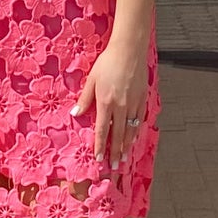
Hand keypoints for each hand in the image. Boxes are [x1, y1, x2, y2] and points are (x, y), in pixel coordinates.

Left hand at [73, 38, 147, 173]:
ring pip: (131, 130)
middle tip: (114, 166)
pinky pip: (139, 120)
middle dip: (116, 152)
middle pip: (118, 135)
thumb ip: (85, 99)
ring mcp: (134, 103)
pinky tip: (134, 139)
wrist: (129, 50)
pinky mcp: (143, 98)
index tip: (99, 159)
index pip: (103, 130)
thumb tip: (75, 114)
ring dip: (127, 146)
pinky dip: (136, 132)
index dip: (101, 146)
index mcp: (106, 102)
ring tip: (125, 158)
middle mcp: (121, 106)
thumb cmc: (108, 62)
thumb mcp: (92, 80)